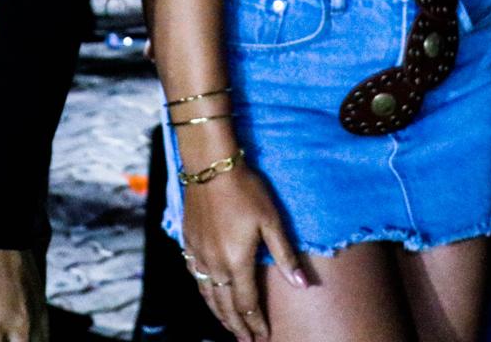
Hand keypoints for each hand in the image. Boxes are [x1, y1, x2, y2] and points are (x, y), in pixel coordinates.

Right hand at [181, 159, 306, 340]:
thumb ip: (285, 256)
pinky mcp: (188, 241)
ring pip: (207, 293)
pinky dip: (202, 291)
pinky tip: (206, 292)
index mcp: (236, 261)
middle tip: (245, 341)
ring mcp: (198, 253)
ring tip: (227, 326)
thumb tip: (302, 284)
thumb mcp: (271, 220)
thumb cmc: (245, 189)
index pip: (247, 303)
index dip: (255, 323)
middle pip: (224, 305)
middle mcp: (214, 263)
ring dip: (218, 313)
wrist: (210, 166)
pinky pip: (194, 275)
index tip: (263, 336)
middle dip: (236, 326)